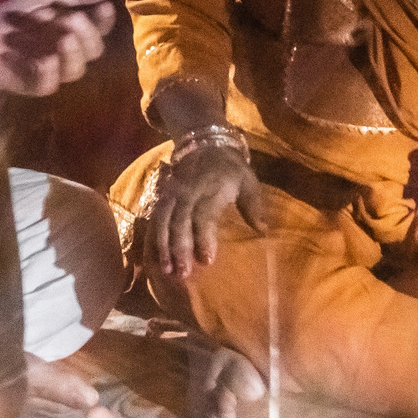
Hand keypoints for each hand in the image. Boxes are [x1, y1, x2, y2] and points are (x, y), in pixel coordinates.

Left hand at [0, 0, 115, 95]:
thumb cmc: (9, 18)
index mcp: (72, 30)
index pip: (100, 28)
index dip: (105, 20)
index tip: (104, 7)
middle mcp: (66, 52)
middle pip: (93, 52)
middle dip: (89, 35)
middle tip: (74, 18)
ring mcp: (51, 71)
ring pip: (76, 71)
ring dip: (73, 54)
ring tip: (63, 39)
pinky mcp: (33, 86)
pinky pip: (49, 85)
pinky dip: (47, 71)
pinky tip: (40, 58)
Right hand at [143, 140, 268, 281]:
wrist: (206, 144)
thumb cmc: (232, 169)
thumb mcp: (248, 180)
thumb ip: (254, 206)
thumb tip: (263, 231)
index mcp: (211, 188)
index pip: (204, 216)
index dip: (204, 239)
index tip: (207, 261)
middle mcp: (188, 192)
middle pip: (180, 222)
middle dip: (181, 249)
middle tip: (184, 274)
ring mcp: (173, 194)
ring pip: (164, 222)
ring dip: (164, 247)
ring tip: (168, 271)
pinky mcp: (163, 197)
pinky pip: (155, 219)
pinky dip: (154, 238)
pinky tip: (156, 257)